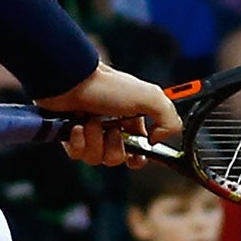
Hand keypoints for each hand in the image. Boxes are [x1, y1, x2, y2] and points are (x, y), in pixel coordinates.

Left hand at [36, 62, 183, 167]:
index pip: (140, 150)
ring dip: (94, 141)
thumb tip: (159, 140)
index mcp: (133, 120)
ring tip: (91, 121)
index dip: (138, 158)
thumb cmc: (107, 85)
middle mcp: (112, 127)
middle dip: (114, 146)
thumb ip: (169, 119)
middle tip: (111, 129)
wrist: (71, 81)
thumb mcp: (149, 96)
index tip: (136, 155)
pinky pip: (77, 154)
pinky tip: (77, 126)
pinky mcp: (70, 138)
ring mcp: (91, 133)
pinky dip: (78, 142)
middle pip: (117, 158)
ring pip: (96, 158)